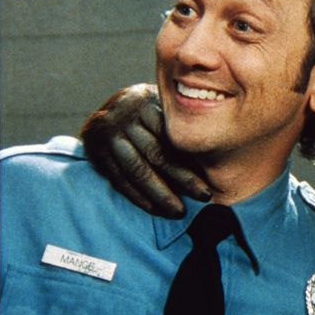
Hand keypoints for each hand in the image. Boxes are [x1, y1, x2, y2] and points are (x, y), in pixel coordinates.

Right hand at [80, 83, 210, 217]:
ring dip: (160, 194)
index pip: (171, 136)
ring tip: (179, 211)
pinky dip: (138, 197)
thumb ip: (181, 123)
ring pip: (137, 170)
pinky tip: (156, 209)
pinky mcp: (97, 152)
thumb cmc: (152, 112)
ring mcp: (108, 135)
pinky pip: (119, 180)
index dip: (191, 159)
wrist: (110, 109)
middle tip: (204, 196)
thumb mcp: (164, 106)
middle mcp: (124, 117)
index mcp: (146, 103)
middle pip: (156, 154)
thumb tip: (217, 150)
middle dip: (182, 179)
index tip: (210, 177)